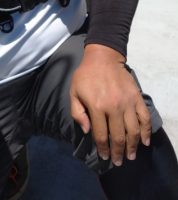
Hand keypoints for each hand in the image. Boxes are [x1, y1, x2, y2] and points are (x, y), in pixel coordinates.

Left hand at [70, 44, 151, 165]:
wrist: (103, 57)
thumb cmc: (85, 75)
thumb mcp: (74, 92)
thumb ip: (77, 113)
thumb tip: (87, 131)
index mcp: (96, 106)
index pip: (101, 134)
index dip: (103, 149)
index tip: (104, 156)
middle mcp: (113, 106)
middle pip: (118, 136)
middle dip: (118, 152)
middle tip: (118, 161)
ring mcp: (127, 102)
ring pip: (133, 131)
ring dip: (133, 146)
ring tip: (131, 156)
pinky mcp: (136, 97)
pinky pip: (144, 118)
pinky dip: (146, 131)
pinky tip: (144, 141)